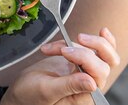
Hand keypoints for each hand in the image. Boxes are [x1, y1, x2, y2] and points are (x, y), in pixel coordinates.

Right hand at [1, 28, 118, 104]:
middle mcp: (90, 85)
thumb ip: (69, 86)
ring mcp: (86, 72)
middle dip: (85, 50)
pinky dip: (102, 41)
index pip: (98, 73)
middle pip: (105, 62)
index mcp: (84, 96)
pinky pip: (99, 51)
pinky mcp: (81, 62)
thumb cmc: (30, 95)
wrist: (21, 91)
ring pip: (103, 54)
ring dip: (89, 43)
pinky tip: (103, 32)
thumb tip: (91, 83)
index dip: (83, 58)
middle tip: (65, 46)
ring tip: (65, 42)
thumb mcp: (47, 91)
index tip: (63, 51)